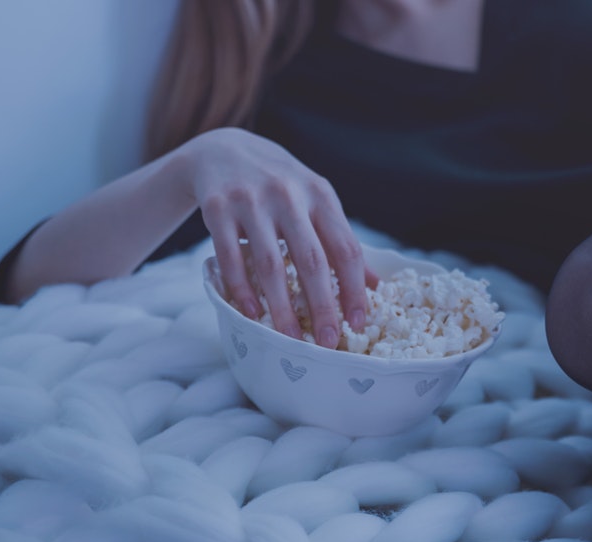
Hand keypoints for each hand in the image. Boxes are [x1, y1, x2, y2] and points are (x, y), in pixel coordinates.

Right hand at [175, 127, 373, 347]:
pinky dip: (242, 289)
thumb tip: (374, 285)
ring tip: (289, 338)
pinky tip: (251, 314)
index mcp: (321, 196)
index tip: (358, 322)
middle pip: (312, 261)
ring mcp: (251, 201)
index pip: (346, 248)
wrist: (223, 149)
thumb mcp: (315, 200)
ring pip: (271, 264)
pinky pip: (231, 257)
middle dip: (323, 306)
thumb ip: (340, 238)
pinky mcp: (217, 208)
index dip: (355, 289)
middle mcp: (289, 196)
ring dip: (281, 307)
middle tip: (326, 342)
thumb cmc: (280, 184)